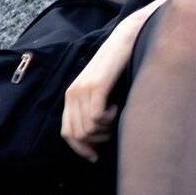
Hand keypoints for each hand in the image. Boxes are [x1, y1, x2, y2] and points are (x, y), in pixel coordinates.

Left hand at [60, 19, 141, 161]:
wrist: (128, 38)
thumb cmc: (121, 67)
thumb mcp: (102, 90)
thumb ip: (94, 108)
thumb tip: (95, 139)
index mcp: (71, 96)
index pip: (67, 133)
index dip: (81, 149)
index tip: (97, 156)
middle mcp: (72, 93)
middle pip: (78, 135)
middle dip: (98, 140)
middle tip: (113, 128)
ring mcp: (82, 89)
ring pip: (88, 129)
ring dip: (106, 129)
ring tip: (116, 113)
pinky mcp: (95, 86)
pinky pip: (96, 118)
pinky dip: (109, 119)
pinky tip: (117, 106)